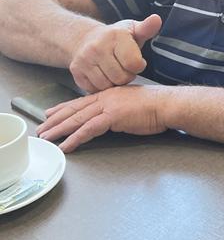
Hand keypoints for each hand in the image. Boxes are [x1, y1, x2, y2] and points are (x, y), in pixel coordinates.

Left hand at [37, 84, 167, 152]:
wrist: (167, 104)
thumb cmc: (155, 107)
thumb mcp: (131, 104)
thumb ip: (117, 109)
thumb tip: (111, 118)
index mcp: (109, 94)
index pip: (81, 101)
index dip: (63, 108)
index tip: (50, 113)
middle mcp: (105, 97)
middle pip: (74, 109)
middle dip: (55, 120)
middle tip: (41, 128)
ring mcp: (108, 106)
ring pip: (77, 119)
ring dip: (59, 130)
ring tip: (47, 138)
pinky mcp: (112, 117)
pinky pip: (89, 129)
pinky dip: (75, 138)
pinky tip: (66, 145)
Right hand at [70, 14, 161, 92]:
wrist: (86, 39)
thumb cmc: (116, 37)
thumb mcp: (133, 29)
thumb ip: (147, 28)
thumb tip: (156, 19)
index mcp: (115, 35)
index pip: (133, 64)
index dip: (138, 66)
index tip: (136, 61)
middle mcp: (97, 47)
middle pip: (121, 78)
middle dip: (127, 76)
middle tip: (124, 68)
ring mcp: (84, 59)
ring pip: (107, 85)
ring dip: (114, 83)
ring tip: (114, 71)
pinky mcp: (76, 71)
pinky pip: (94, 89)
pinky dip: (100, 87)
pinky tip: (103, 76)